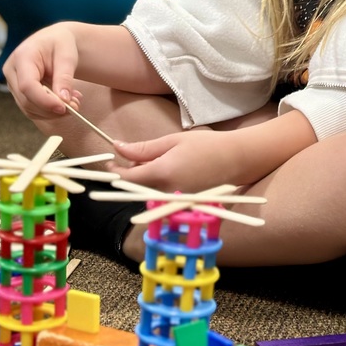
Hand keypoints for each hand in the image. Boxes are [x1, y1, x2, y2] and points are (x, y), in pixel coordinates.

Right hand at [3, 24, 82, 119]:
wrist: (55, 42)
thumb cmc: (61, 44)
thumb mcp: (67, 56)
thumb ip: (64, 77)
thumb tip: (64, 100)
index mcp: (21, 57)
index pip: (27, 85)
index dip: (44, 100)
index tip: (64, 107)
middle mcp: (12, 71)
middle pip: (27, 100)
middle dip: (52, 109)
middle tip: (76, 106)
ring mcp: (13, 84)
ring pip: (29, 109)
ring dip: (53, 112)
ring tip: (74, 102)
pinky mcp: (19, 93)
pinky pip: (33, 110)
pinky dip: (51, 111)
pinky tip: (66, 103)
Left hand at [111, 130, 243, 193]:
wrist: (236, 159)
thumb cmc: (205, 145)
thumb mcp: (172, 141)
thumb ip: (144, 148)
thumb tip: (118, 148)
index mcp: (163, 173)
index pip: (128, 179)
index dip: (115, 172)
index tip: (110, 163)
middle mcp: (168, 191)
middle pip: (137, 188)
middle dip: (132, 174)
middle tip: (138, 157)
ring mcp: (176, 200)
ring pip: (148, 193)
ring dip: (145, 180)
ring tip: (158, 161)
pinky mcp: (184, 204)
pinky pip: (162, 197)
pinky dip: (159, 186)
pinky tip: (169, 171)